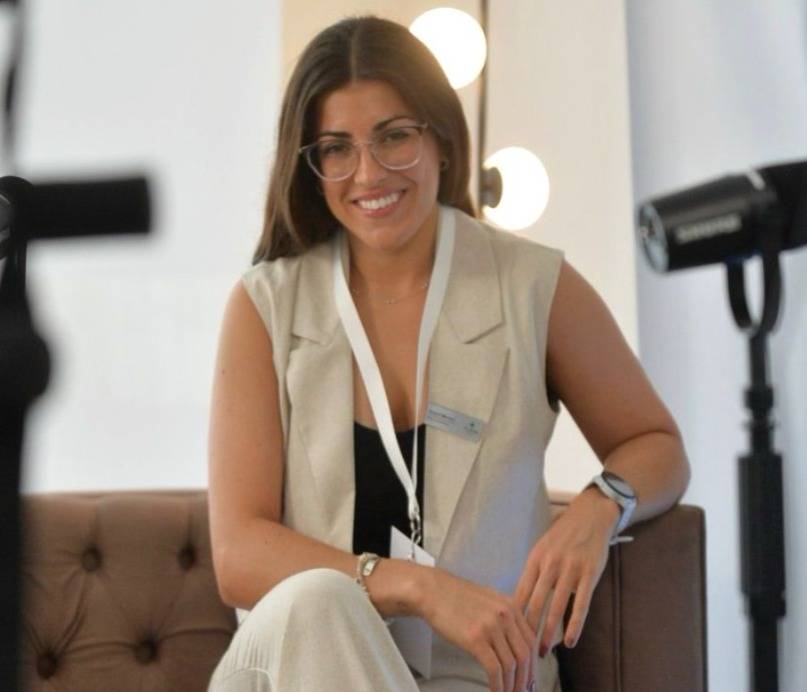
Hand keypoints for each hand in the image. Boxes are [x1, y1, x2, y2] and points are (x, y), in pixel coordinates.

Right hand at [418, 567, 537, 691]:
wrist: (433, 590)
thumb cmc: (456, 596)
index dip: (533, 663)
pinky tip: (496, 691)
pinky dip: (498, 685)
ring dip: (511, 685)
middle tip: (523, 691)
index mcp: (511, 606)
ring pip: (511, 665)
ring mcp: (491, 627)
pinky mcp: (475, 639)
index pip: (531, 641)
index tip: (531, 677)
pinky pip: (494, 669)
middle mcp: (505, 615)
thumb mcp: (489, 600)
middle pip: (525, 655)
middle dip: (526, 679)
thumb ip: (504, 617)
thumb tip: (514, 643)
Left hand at [514, 488, 618, 655]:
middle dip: (527, 630)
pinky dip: (574, 625)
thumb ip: (533, 573)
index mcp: (535, 559)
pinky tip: (569, 641)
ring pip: (555, 607)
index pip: (520, 593)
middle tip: (522, 651)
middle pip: (534, 603)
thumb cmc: (563, 536)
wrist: (590, 516)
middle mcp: (550, 564)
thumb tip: (518, 600)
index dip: (513, 617)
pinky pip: (581, 604)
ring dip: (548, 632)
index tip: (507, 635)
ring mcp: (570, 569)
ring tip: (542, 651)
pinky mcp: (589, 574)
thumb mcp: (542, 549)